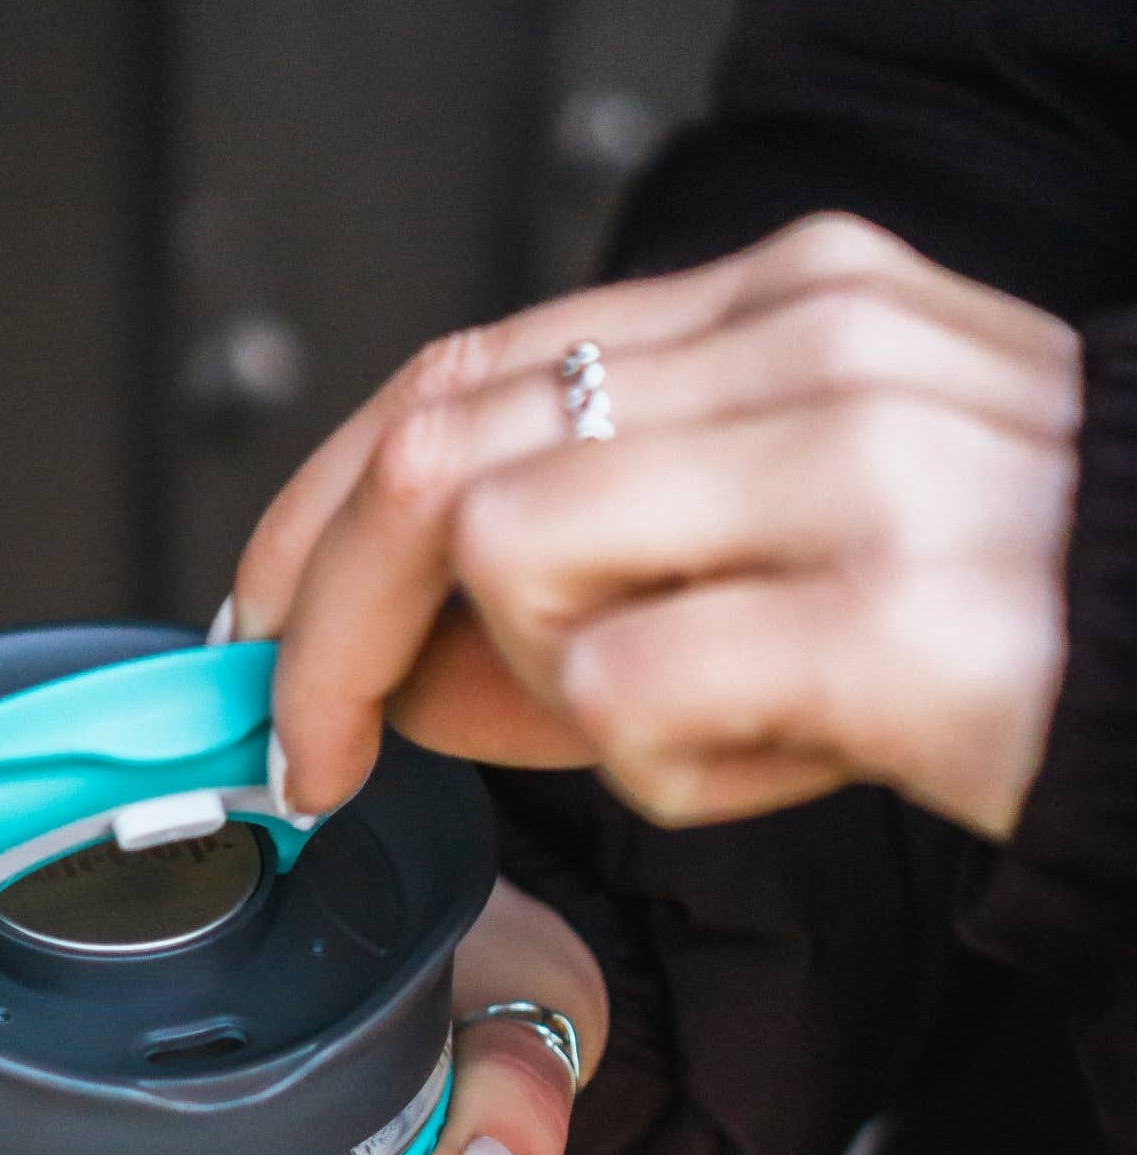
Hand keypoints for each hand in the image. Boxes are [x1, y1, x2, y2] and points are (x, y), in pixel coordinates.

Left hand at [232, 213, 1081, 839]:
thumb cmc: (981, 611)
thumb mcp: (769, 544)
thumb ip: (589, 568)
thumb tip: (384, 664)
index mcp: (772, 303)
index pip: (459, 370)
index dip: (314, 510)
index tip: (255, 627)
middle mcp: (804, 349)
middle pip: (438, 455)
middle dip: (325, 627)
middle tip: (309, 756)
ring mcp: (853, 470)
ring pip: (514, 558)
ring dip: (541, 690)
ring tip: (690, 722)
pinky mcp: (889, 618)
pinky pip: (628, 695)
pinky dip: (661, 769)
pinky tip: (773, 759)